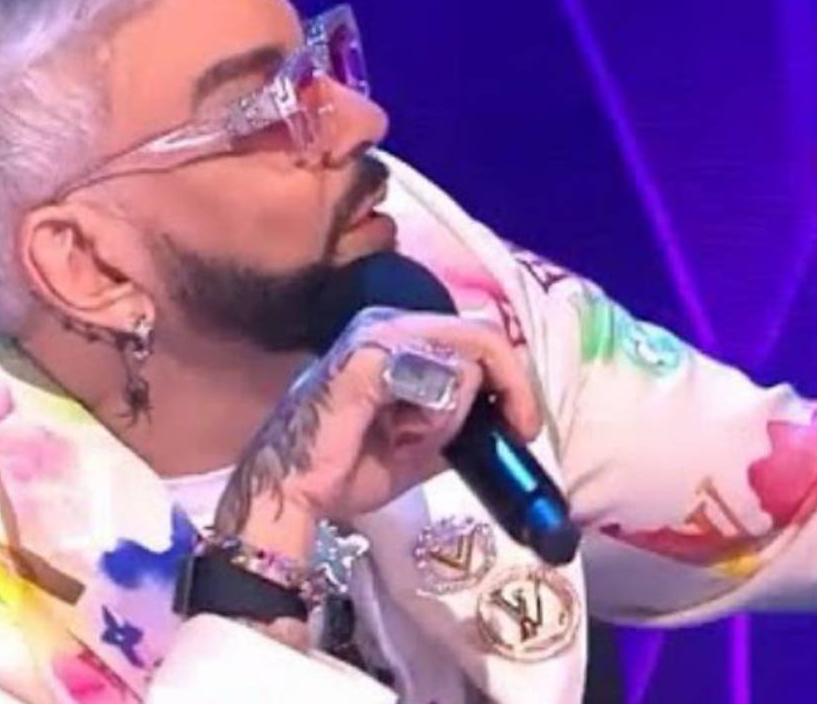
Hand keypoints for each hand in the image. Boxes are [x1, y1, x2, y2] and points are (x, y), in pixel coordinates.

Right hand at [213, 309, 542, 551]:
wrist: (292, 495)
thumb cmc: (349, 468)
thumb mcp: (426, 445)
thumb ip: (462, 419)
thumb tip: (503, 410)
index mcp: (403, 338)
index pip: (477, 337)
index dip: (513, 377)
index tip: (524, 425)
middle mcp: (392, 321)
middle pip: (482, 334)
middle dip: (514, 384)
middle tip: (522, 429)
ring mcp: (379, 331)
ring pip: (466, 352)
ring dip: (459, 408)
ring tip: (418, 441)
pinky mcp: (371, 353)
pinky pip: (436, 373)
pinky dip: (436, 412)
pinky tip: (407, 436)